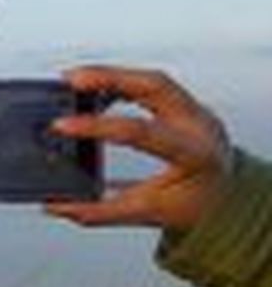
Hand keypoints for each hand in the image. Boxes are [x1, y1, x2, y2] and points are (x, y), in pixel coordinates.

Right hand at [43, 66, 231, 231]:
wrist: (230, 197)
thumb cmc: (197, 205)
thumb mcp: (149, 211)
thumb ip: (100, 211)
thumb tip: (56, 205)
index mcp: (195, 154)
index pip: (140, 132)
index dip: (97, 126)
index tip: (63, 125)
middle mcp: (200, 124)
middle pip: (154, 85)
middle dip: (110, 77)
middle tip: (70, 79)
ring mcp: (197, 110)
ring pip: (152, 79)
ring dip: (113, 74)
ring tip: (75, 79)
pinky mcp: (187, 104)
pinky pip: (154, 84)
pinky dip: (124, 81)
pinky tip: (97, 85)